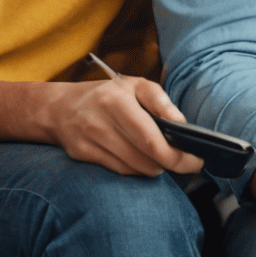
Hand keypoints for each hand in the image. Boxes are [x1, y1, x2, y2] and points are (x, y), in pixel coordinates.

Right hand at [38, 77, 203, 177]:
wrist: (59, 108)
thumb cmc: (105, 95)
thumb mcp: (134, 85)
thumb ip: (160, 101)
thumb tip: (181, 124)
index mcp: (116, 100)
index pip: (152, 140)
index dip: (178, 156)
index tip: (196, 160)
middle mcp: (100, 122)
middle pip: (146, 159)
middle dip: (170, 163)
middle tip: (183, 160)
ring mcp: (90, 142)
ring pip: (136, 169)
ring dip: (153, 166)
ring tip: (157, 154)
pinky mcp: (84, 157)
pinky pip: (121, 172)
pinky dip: (136, 168)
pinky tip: (138, 157)